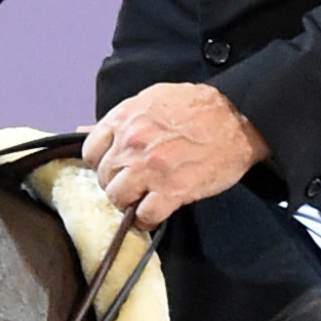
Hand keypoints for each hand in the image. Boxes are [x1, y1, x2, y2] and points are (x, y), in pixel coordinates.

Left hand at [81, 83, 267, 227]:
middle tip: (134, 185)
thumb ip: (118, 120)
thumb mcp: (152, 100)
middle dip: (117, 184)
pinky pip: (144, 216)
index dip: (102, 163)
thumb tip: (82, 132)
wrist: (238, 117)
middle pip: (104, 178)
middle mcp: (133, 142)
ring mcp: (151, 168)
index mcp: (125, 118)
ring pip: (118, 198)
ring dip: (129, 203)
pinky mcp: (172, 190)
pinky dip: (147, 220)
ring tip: (143, 199)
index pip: (90, 152)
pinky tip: (155, 213)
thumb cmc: (199, 107)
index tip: (115, 167)